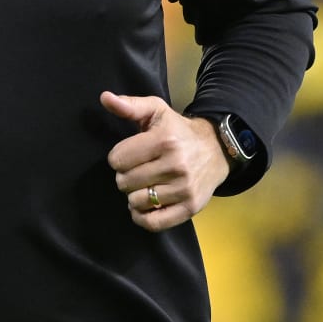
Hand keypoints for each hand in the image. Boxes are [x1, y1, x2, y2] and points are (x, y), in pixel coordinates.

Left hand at [101, 91, 228, 231]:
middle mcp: (176, 165)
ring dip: (134, 196)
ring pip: (136, 202)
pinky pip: (153, 223)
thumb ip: (129, 105)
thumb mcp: (156, 111)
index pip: (117, 159)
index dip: (118, 157)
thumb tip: (105, 98)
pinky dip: (142, 217)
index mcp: (165, 140)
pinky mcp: (190, 208)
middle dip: (125, 176)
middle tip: (137, 170)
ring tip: (144, 185)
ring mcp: (184, 189)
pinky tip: (144, 206)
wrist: (217, 149)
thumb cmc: (179, 130)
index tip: (130, 154)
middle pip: (124, 182)